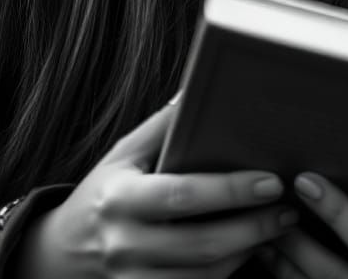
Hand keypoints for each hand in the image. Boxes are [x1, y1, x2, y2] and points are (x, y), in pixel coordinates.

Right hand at [12, 101, 297, 277]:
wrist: (60, 256)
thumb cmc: (102, 194)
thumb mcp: (123, 155)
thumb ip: (162, 126)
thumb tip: (196, 88)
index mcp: (121, 199)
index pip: (182, 196)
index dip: (229, 191)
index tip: (270, 181)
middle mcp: (125, 245)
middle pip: (201, 245)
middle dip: (253, 227)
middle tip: (288, 208)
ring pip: (205, 278)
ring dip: (248, 254)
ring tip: (278, 227)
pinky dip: (228, 276)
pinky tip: (250, 253)